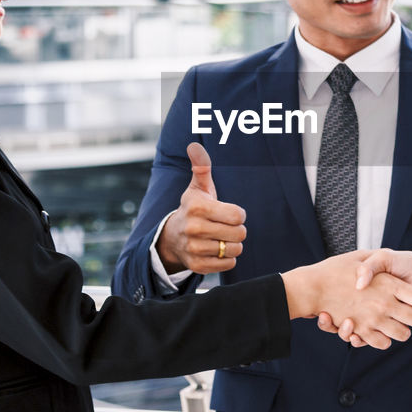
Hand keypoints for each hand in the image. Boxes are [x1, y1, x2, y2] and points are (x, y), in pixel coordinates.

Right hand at [154, 143, 246, 274]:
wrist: (172, 237)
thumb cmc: (193, 208)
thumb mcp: (197, 187)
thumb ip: (201, 166)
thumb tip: (194, 146)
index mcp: (197, 207)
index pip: (238, 215)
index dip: (237, 214)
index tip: (228, 212)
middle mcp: (194, 229)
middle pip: (239, 233)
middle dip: (237, 230)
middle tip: (225, 226)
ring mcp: (194, 249)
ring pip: (235, 250)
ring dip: (233, 244)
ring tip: (222, 238)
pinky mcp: (197, 266)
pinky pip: (228, 264)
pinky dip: (227, 258)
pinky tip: (216, 250)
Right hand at [297, 251, 411, 349]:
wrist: (313, 287)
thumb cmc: (336, 269)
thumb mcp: (361, 256)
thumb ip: (378, 261)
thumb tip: (393, 268)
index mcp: (390, 284)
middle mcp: (386, 304)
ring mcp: (375, 319)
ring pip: (403, 335)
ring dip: (403, 331)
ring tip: (399, 325)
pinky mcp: (362, 331)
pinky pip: (383, 343)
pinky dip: (384, 340)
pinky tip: (382, 332)